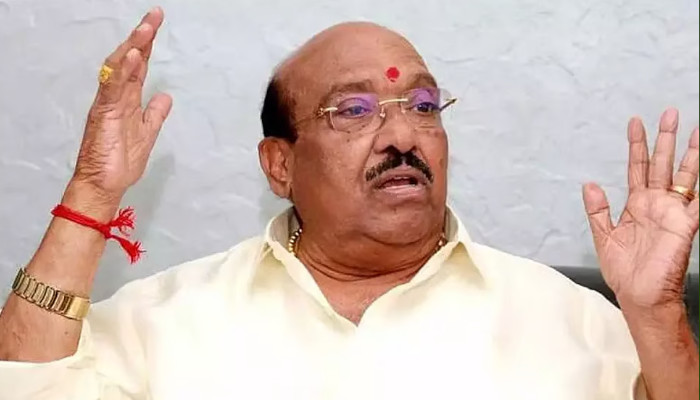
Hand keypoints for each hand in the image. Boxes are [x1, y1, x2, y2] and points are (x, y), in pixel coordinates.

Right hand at [72, 7, 171, 201]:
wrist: (104, 186)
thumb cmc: (120, 163)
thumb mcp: (147, 133)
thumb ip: (154, 114)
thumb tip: (165, 97)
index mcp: (127, 100)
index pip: (138, 66)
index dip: (148, 45)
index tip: (156, 23)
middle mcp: (116, 97)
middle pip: (129, 60)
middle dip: (142, 37)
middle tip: (154, 16)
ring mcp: (108, 104)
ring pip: (119, 68)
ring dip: (133, 47)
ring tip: (146, 28)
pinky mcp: (103, 114)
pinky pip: (112, 88)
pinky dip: (122, 71)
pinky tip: (134, 56)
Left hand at [583, 108, 698, 308]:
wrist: (640, 297)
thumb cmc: (625, 272)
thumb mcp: (604, 237)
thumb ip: (598, 211)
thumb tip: (589, 185)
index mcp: (636, 205)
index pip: (637, 167)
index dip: (637, 145)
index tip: (635, 123)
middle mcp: (656, 204)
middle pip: (661, 164)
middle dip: (664, 139)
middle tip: (668, 113)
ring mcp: (672, 213)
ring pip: (683, 176)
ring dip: (689, 154)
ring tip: (693, 130)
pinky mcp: (685, 226)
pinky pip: (699, 203)